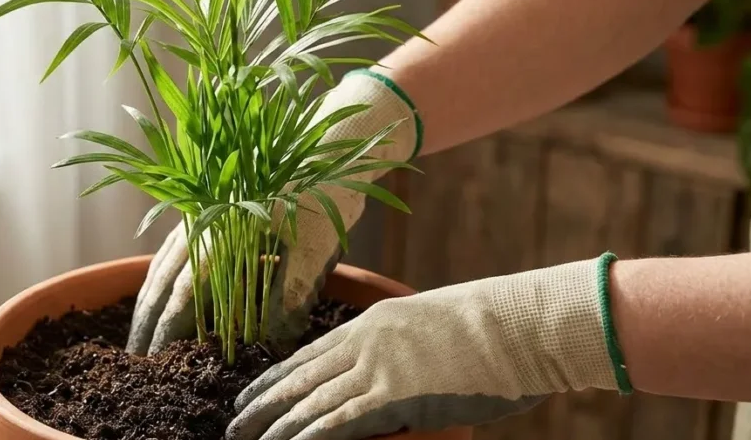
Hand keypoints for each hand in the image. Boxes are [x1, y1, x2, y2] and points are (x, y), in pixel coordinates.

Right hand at [126, 68, 420, 355]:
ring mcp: (204, 206)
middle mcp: (204, 215)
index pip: (185, 289)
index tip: (157, 359)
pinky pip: (178, 244)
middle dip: (147, 318)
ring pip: (165, 258)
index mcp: (223, 227)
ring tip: (141, 332)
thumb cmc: (329, 190)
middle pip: (163, 274)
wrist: (337, 139)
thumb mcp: (316, 249)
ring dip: (151, 296)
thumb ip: (289, 295)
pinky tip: (165, 292)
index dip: (168, 327)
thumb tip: (273, 343)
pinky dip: (167, 273)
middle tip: (136, 357)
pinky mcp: (213, 204)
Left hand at [227, 255, 625, 439]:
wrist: (518, 324)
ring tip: (246, 439)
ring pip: (310, 400)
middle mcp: (364, 343)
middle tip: (232, 424)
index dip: (274, 376)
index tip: (248, 393)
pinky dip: (309, 435)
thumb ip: (401, 349)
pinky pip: (340, 420)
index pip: (308, 354)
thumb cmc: (491, 326)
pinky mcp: (395, 395)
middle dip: (262, 403)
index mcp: (371, 323)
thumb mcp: (432, 326)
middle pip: (299, 377)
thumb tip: (393, 372)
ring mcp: (378, 368)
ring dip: (275, 425)